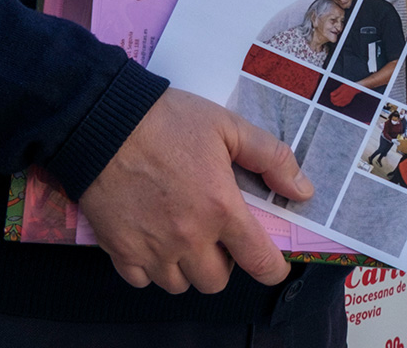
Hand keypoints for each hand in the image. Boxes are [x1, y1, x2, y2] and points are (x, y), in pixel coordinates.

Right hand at [77, 88, 310, 293]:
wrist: (104, 123)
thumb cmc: (169, 121)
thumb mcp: (229, 127)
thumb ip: (271, 158)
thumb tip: (303, 191)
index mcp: (221, 208)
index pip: (258, 259)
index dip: (272, 269)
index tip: (274, 266)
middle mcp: (189, 237)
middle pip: (216, 281)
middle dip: (224, 263)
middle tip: (218, 236)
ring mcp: (152, 249)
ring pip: (180, 285)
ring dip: (188, 268)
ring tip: (185, 237)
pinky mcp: (119, 251)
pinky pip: (142, 280)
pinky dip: (151, 269)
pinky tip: (153, 241)